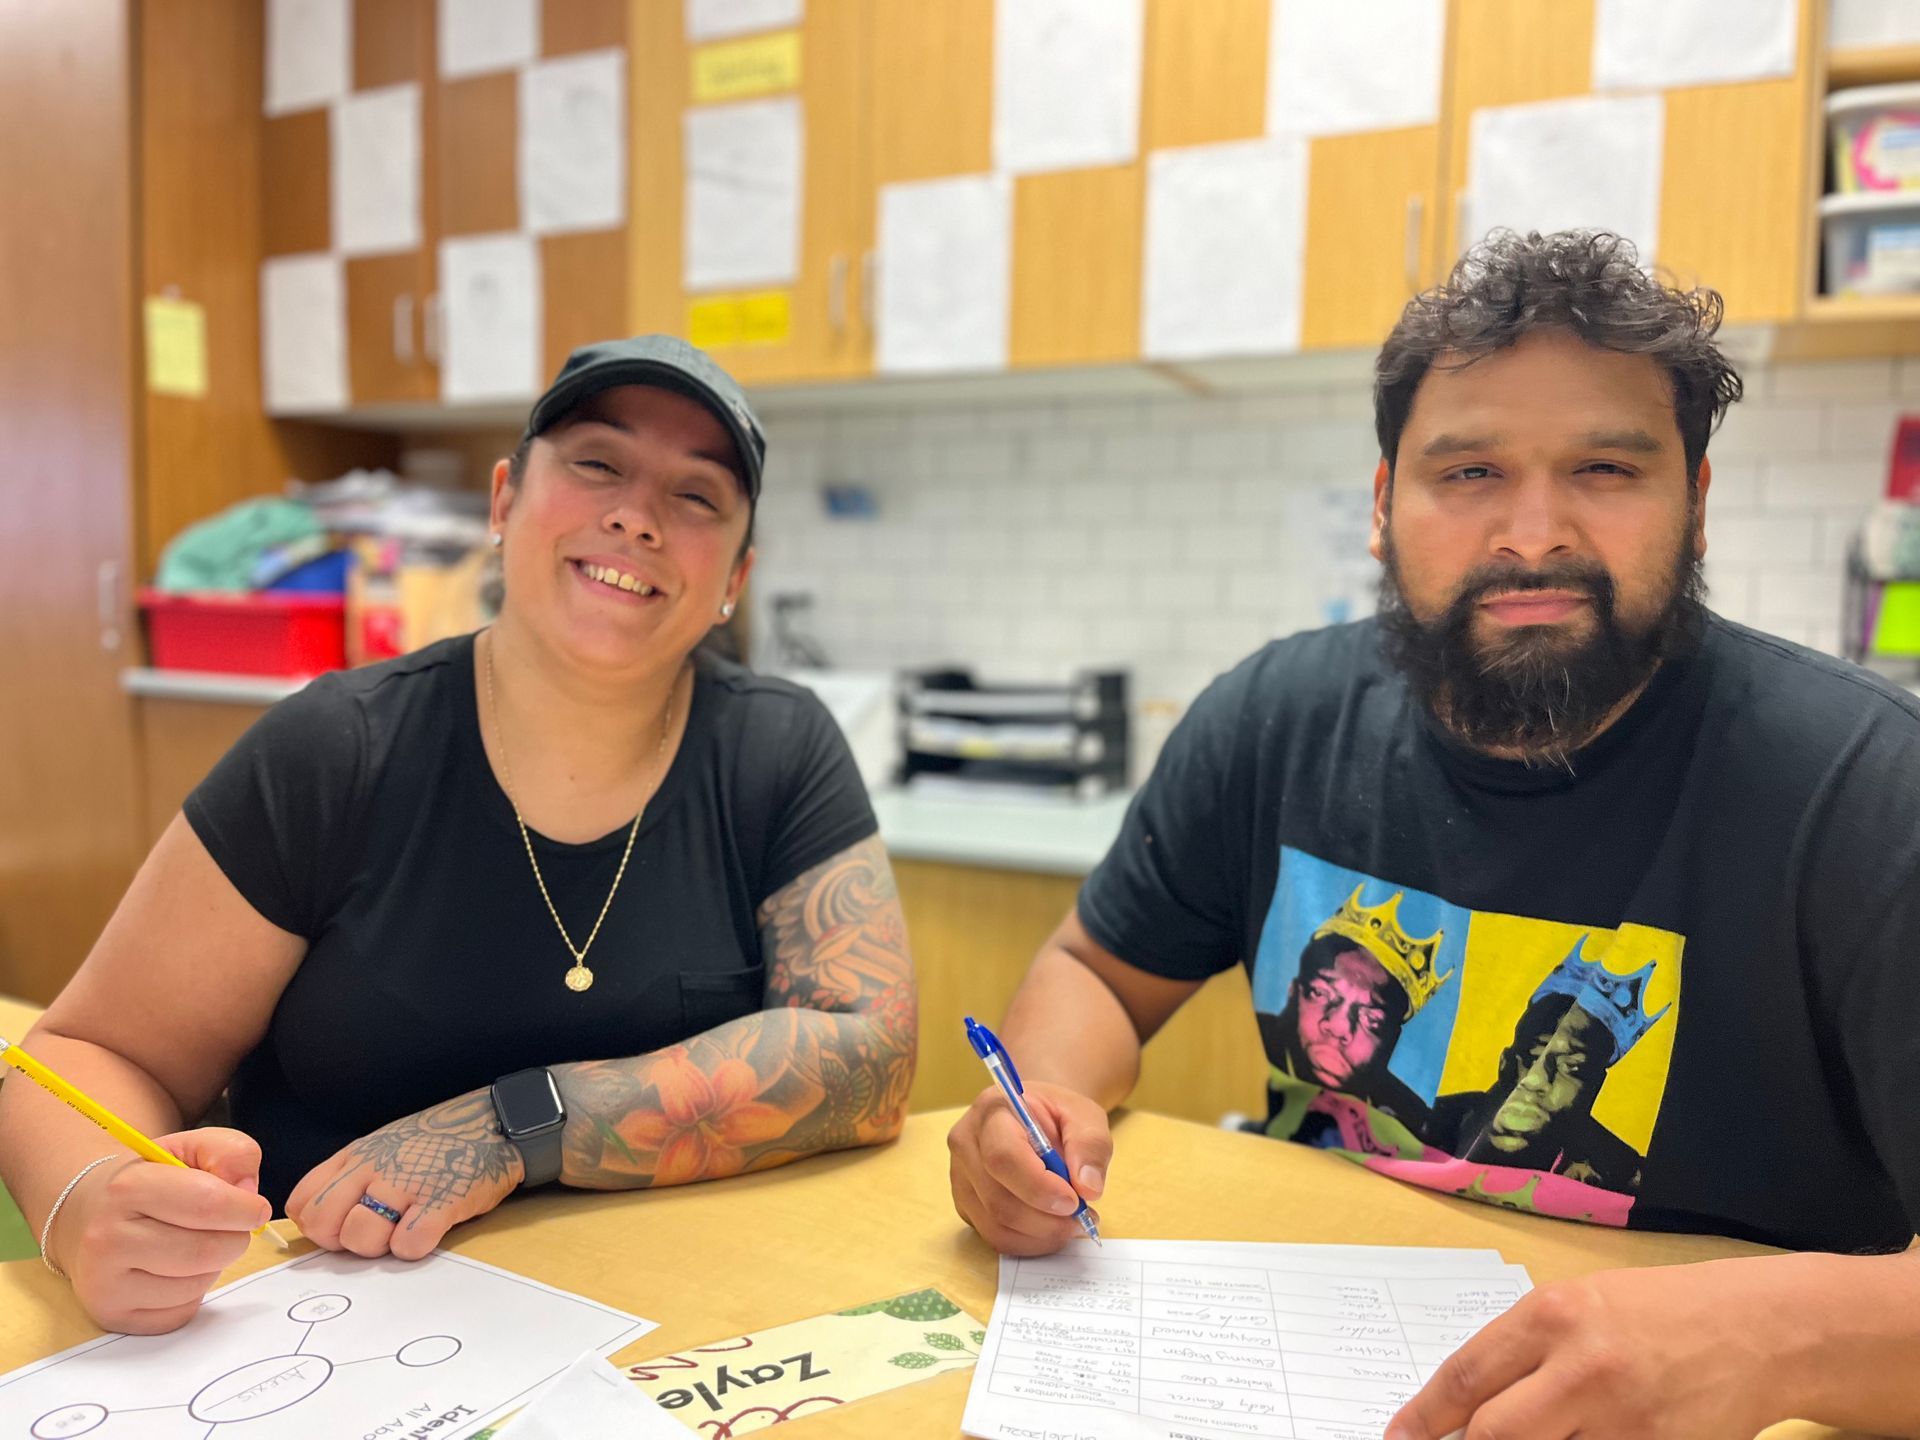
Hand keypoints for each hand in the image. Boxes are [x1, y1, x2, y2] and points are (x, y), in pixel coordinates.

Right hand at [54, 1127, 272, 1334]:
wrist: (89, 1215)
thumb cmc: (150, 1179)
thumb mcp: (189, 1147)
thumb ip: (230, 1152)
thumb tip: (247, 1190)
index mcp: (127, 1187)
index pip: (206, 1203)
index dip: (245, 1208)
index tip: (256, 1208)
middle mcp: (107, 1239)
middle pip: (206, 1250)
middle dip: (235, 1238)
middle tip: (231, 1228)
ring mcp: (104, 1284)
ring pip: (198, 1284)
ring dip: (214, 1265)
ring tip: (195, 1243)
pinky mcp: (112, 1316)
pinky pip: (182, 1312)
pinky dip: (194, 1292)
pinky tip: (175, 1270)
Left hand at [287, 1088, 522, 1260]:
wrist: (493, 1122)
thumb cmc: (435, 1142)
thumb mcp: (381, 1146)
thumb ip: (350, 1176)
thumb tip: (324, 1222)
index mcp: (355, 1156)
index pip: (303, 1203)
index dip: (317, 1226)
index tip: (341, 1227)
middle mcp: (374, 1167)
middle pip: (324, 1224)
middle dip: (342, 1242)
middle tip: (373, 1235)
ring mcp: (407, 1183)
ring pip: (362, 1237)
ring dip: (381, 1246)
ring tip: (403, 1230)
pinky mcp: (441, 1201)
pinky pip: (409, 1244)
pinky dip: (416, 1246)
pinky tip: (429, 1229)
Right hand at [947, 1081, 1108, 1255]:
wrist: (1038, 1117)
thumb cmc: (1059, 1115)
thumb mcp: (1085, 1116)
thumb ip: (1090, 1146)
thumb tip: (1087, 1188)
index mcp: (992, 1111)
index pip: (1003, 1157)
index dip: (1038, 1187)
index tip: (1073, 1201)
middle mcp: (966, 1144)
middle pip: (997, 1199)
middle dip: (1045, 1220)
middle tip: (1081, 1218)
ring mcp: (961, 1177)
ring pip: (995, 1225)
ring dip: (1041, 1235)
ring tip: (1071, 1223)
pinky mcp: (966, 1205)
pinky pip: (995, 1237)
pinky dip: (1030, 1242)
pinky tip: (1052, 1228)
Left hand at [1386, 1259, 1789, 1439]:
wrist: (1757, 1331)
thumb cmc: (1656, 1311)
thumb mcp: (1577, 1306)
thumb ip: (1521, 1351)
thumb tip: (1462, 1407)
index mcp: (1552, 1317)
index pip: (1465, 1378)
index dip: (1422, 1417)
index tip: (1397, 1438)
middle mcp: (1582, 1369)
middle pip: (1493, 1434)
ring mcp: (1624, 1422)